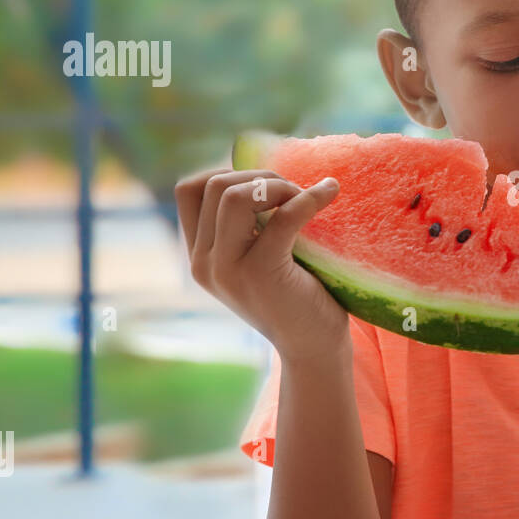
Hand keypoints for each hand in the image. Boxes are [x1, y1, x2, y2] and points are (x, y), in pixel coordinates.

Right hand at [174, 167, 351, 362]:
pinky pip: (284, 216)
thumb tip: (263, 170)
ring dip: (277, 185)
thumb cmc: (295, 296)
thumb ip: (245, 226)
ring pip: (234, 195)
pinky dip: (310, 197)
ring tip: (306, 198)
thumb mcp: (256, 259)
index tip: (264, 185)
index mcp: (200, 257)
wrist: (314, 348)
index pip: (189, 190)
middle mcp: (205, 263)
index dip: (228, 173)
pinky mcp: (263, 273)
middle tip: (294, 193)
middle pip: (215, 185)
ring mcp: (229, 270)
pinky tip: (330, 193)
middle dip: (260, 175)